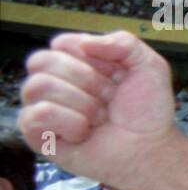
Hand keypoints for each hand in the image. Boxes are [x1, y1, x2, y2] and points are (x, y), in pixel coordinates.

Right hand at [18, 31, 178, 187]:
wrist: (150, 148)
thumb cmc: (148, 111)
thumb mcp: (149, 66)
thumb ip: (124, 42)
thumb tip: (85, 44)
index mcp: (76, 62)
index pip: (60, 43)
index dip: (91, 59)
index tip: (115, 77)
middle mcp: (55, 82)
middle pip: (42, 60)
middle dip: (86, 80)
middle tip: (108, 99)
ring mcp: (43, 107)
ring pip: (38, 86)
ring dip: (81, 103)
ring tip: (99, 118)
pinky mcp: (37, 134)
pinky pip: (35, 115)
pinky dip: (68, 123)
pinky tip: (84, 132)